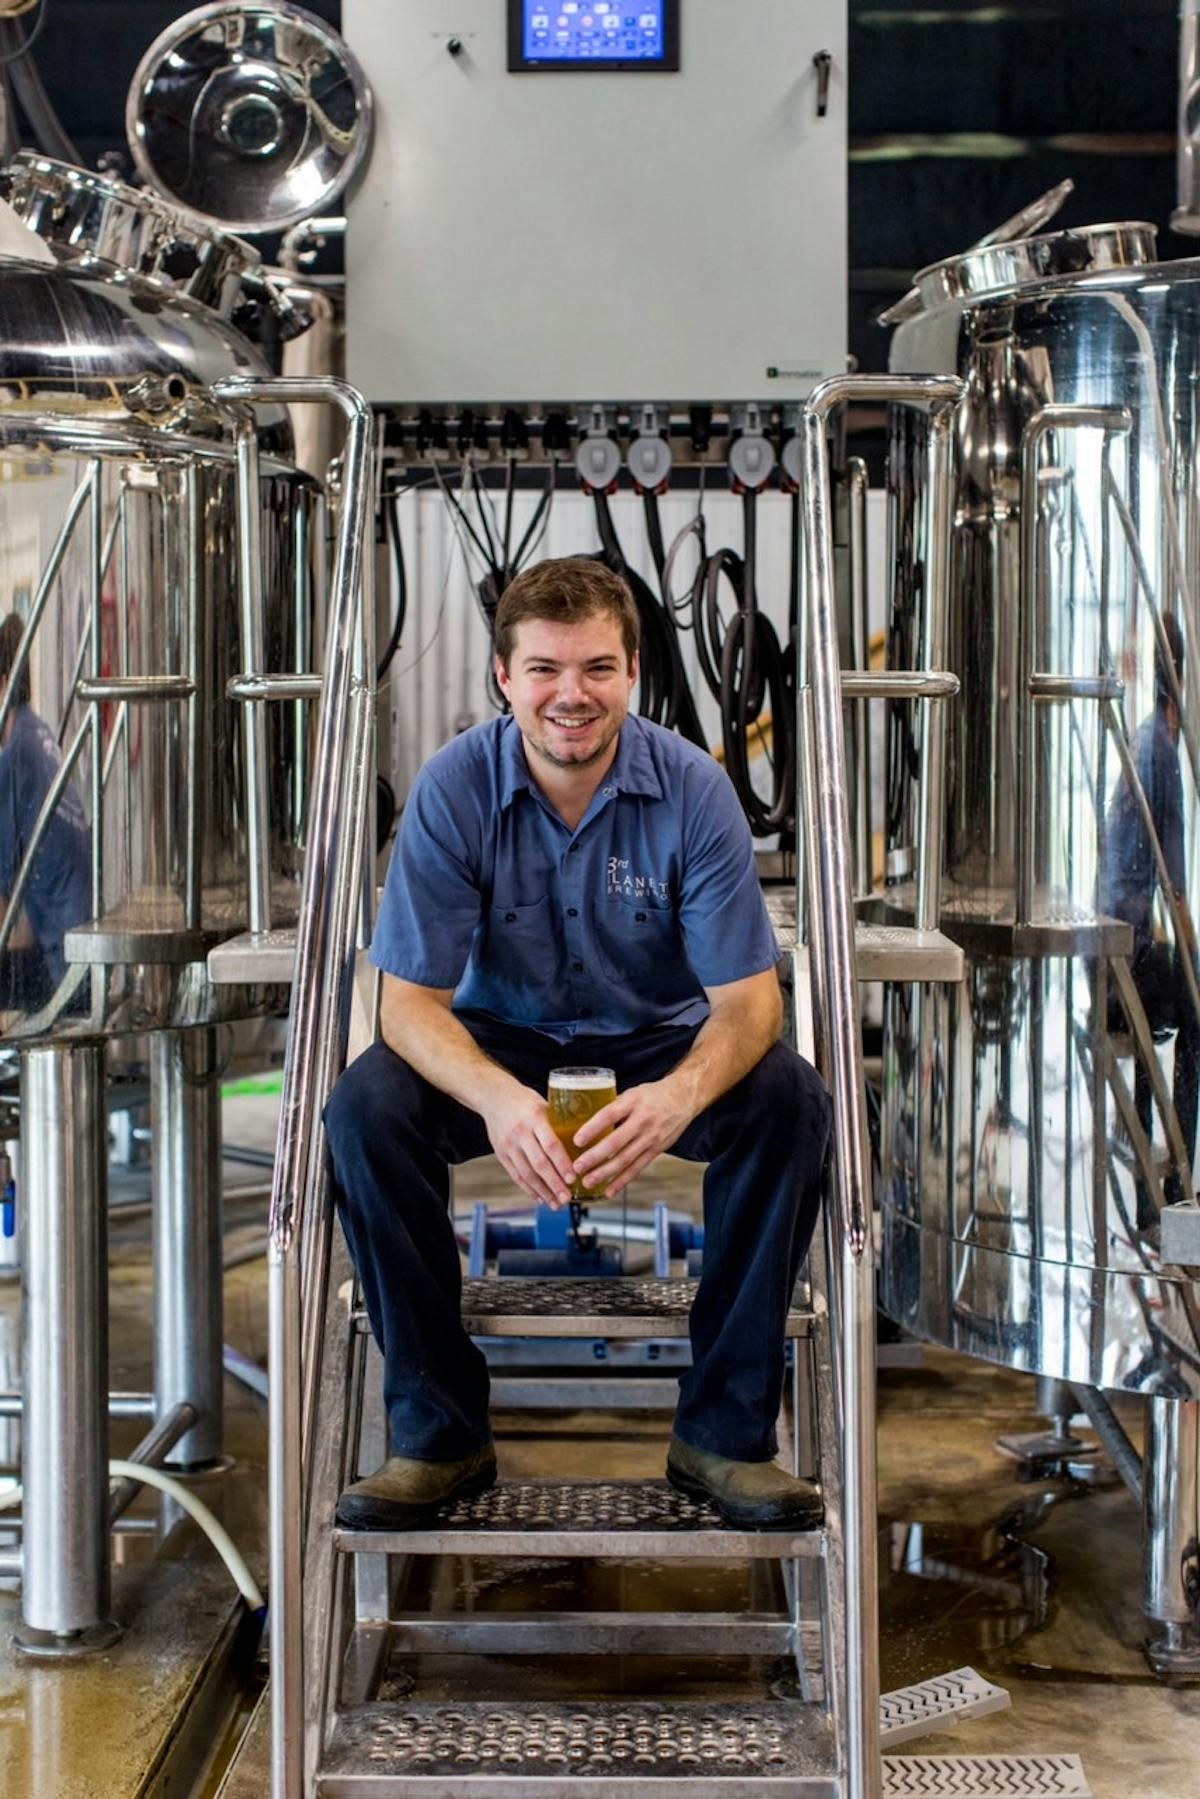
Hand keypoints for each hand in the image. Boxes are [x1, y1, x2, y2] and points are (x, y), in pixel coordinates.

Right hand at [481, 1084, 575, 1208]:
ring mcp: (509, 1145)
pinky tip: (540, 1198)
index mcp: (535, 1118)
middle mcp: (520, 1133)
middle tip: (567, 1198)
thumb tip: (583, 1141)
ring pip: (527, 1174)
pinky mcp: (501, 1154)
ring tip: (556, 1204)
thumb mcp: (544, 1104)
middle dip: (554, 1184)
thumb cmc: (524, 1099)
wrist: (493, 1096)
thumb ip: (559, 1123)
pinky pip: (516, 1175)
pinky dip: (529, 1189)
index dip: (562, 1164)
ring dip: (543, 1192)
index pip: (550, 1144)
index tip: (573, 1178)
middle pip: (539, 1164)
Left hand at [571, 1079, 693, 1199]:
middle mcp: (643, 1121)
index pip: (609, 1115)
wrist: (684, 1098)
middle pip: (616, 1142)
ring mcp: (651, 1137)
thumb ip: (613, 1107)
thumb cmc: (653, 1095)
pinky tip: (609, 1190)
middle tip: (578, 1167)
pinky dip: (622, 1181)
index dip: (593, 1128)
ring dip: (605, 1173)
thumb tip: (587, 1121)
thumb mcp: (632, 1093)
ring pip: (626, 1159)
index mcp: (633, 1102)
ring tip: (588, 1182)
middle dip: (595, 1157)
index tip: (577, 1140)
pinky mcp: (657, 1150)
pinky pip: (637, 1168)